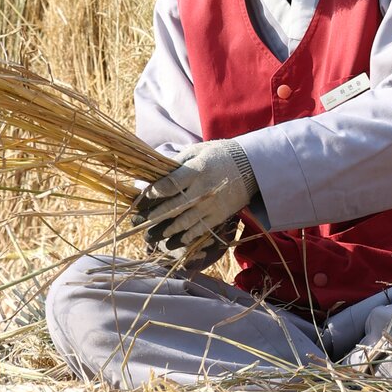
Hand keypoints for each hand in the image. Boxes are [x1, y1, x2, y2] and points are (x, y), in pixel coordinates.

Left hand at [134, 139, 256, 259]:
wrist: (251, 167)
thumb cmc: (220, 155)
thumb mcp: (198, 151)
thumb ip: (178, 162)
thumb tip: (157, 171)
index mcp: (196, 170)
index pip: (171, 184)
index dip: (155, 192)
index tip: (143, 198)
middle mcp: (203, 190)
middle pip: (174, 206)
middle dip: (155, 216)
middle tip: (139, 222)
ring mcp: (211, 205)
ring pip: (185, 222)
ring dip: (168, 230)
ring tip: (154, 235)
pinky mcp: (219, 215)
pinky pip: (200, 229)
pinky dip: (187, 236)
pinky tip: (175, 241)